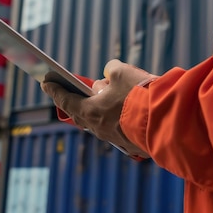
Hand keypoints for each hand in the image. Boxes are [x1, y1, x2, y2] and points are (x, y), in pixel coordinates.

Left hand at [41, 59, 155, 157]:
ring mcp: (115, 138)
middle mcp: (99, 128)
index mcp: (91, 111)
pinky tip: (121, 111)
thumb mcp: (123, 72)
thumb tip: (109, 77)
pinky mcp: (131, 143)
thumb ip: (111, 71)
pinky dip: (115, 118)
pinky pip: (117, 129)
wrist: (166, 120)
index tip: (46, 83)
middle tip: (68, 93)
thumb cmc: (141, 95)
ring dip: (98, 110)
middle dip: (74, 102)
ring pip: (100, 122)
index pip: (66, 100)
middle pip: (81, 114)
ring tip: (99, 99)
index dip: (55, 90)